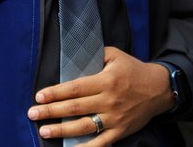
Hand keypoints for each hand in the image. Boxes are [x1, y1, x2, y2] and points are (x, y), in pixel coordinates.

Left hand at [28, 47, 174, 145]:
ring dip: (62, 130)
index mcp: (106, 80)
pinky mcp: (120, 131)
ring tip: (44, 131)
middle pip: (75, 108)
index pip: (75, 88)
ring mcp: (114, 118)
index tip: (39, 96)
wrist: (160, 89)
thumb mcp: (115, 55)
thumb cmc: (134, 70)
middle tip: (33, 114)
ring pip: (84, 126)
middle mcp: (109, 100)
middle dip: (51, 111)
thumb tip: (73, 56)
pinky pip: (101, 143)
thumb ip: (95, 55)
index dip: (56, 93)